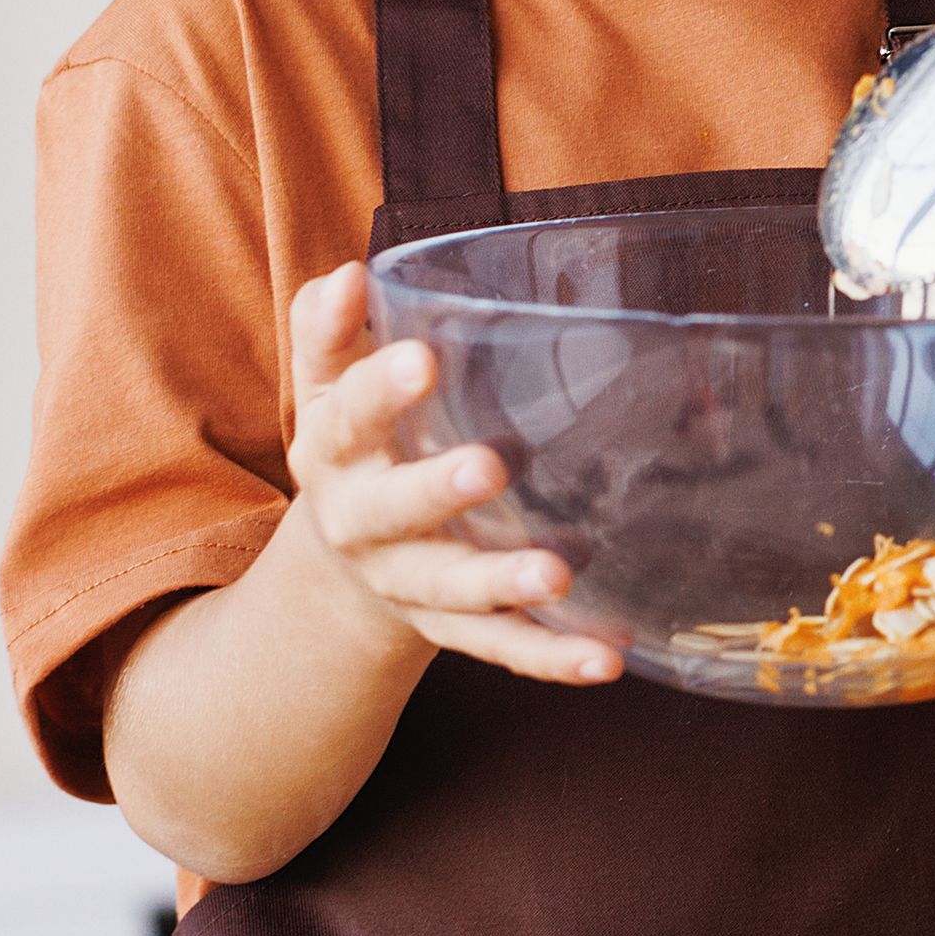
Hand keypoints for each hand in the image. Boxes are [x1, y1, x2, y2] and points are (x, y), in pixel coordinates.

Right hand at [281, 261, 623, 686]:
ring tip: (557, 574)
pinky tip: (605, 660)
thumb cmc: (359, 439)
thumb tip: (347, 275)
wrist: (346, 561)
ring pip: (453, 589)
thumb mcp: (329, 382)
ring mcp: (409, 583)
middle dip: (438, 490)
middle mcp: (363, 523)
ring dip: (503, 583)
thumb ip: (333, 326)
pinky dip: (552, 657)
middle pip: (393, 510)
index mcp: (333, 451)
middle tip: (491, 466)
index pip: (347, 415)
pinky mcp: (453, 630)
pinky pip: (502, 647)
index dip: (380, 386)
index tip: (424, 357)